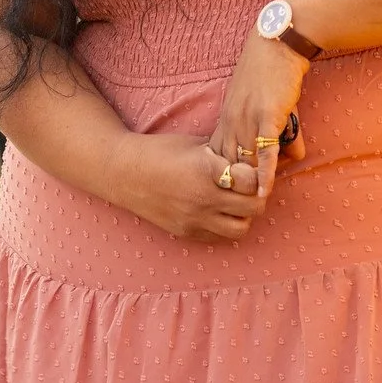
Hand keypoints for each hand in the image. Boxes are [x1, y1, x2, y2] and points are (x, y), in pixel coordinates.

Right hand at [105, 129, 268, 241]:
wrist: (124, 173)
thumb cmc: (161, 151)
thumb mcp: (197, 145)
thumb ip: (224, 155)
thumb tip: (252, 160)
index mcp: (207, 170)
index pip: (253, 181)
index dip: (257, 174)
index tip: (250, 170)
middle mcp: (203, 198)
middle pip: (254, 207)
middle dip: (257, 196)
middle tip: (249, 188)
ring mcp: (195, 219)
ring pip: (241, 228)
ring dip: (244, 216)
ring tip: (235, 202)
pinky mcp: (186, 232)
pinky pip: (219, 237)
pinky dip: (225, 226)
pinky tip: (218, 211)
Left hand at [210, 29, 310, 199]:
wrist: (277, 44)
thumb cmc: (271, 72)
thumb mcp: (263, 105)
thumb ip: (274, 132)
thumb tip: (292, 155)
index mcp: (226, 120)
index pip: (216, 160)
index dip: (222, 181)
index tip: (227, 197)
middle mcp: (231, 123)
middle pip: (228, 166)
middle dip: (234, 189)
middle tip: (241, 208)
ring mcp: (247, 120)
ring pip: (246, 162)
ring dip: (251, 185)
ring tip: (255, 207)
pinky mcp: (267, 117)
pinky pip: (264, 152)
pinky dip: (264, 174)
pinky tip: (264, 191)